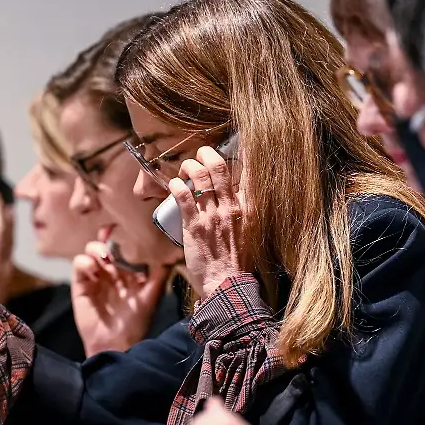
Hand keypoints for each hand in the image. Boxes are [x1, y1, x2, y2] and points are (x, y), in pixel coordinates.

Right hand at [71, 238, 168, 355]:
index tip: (124, 224)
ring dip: (95, 249)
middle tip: (110, 235)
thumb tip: (171, 252)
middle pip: (105, 245)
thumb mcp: (152, 296)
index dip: (122, 234)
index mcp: (129, 273)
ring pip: (90, 251)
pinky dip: (84, 262)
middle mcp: (111, 272)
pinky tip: (94, 270)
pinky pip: (78, 265)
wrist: (116, 343)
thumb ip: (160, 274)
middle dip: (105, 236)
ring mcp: (95, 277)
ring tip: (105, 259)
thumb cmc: (136, 322)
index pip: (124, 248)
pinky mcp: (81, 285)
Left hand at [169, 147, 247, 299]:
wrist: (226, 284)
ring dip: (189, 167)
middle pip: (219, 167)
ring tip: (185, 170)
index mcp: (249, 207)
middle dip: (206, 154)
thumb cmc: (236, 260)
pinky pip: (183, 196)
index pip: (249, 171)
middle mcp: (232, 207)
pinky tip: (174, 184)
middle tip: (201, 154)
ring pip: (200, 177)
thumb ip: (244, 210)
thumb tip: (235, 193)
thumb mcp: (250, 231)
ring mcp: (213, 215)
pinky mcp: (194, 225)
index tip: (239, 141)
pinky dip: (176, 185)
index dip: (243, 151)